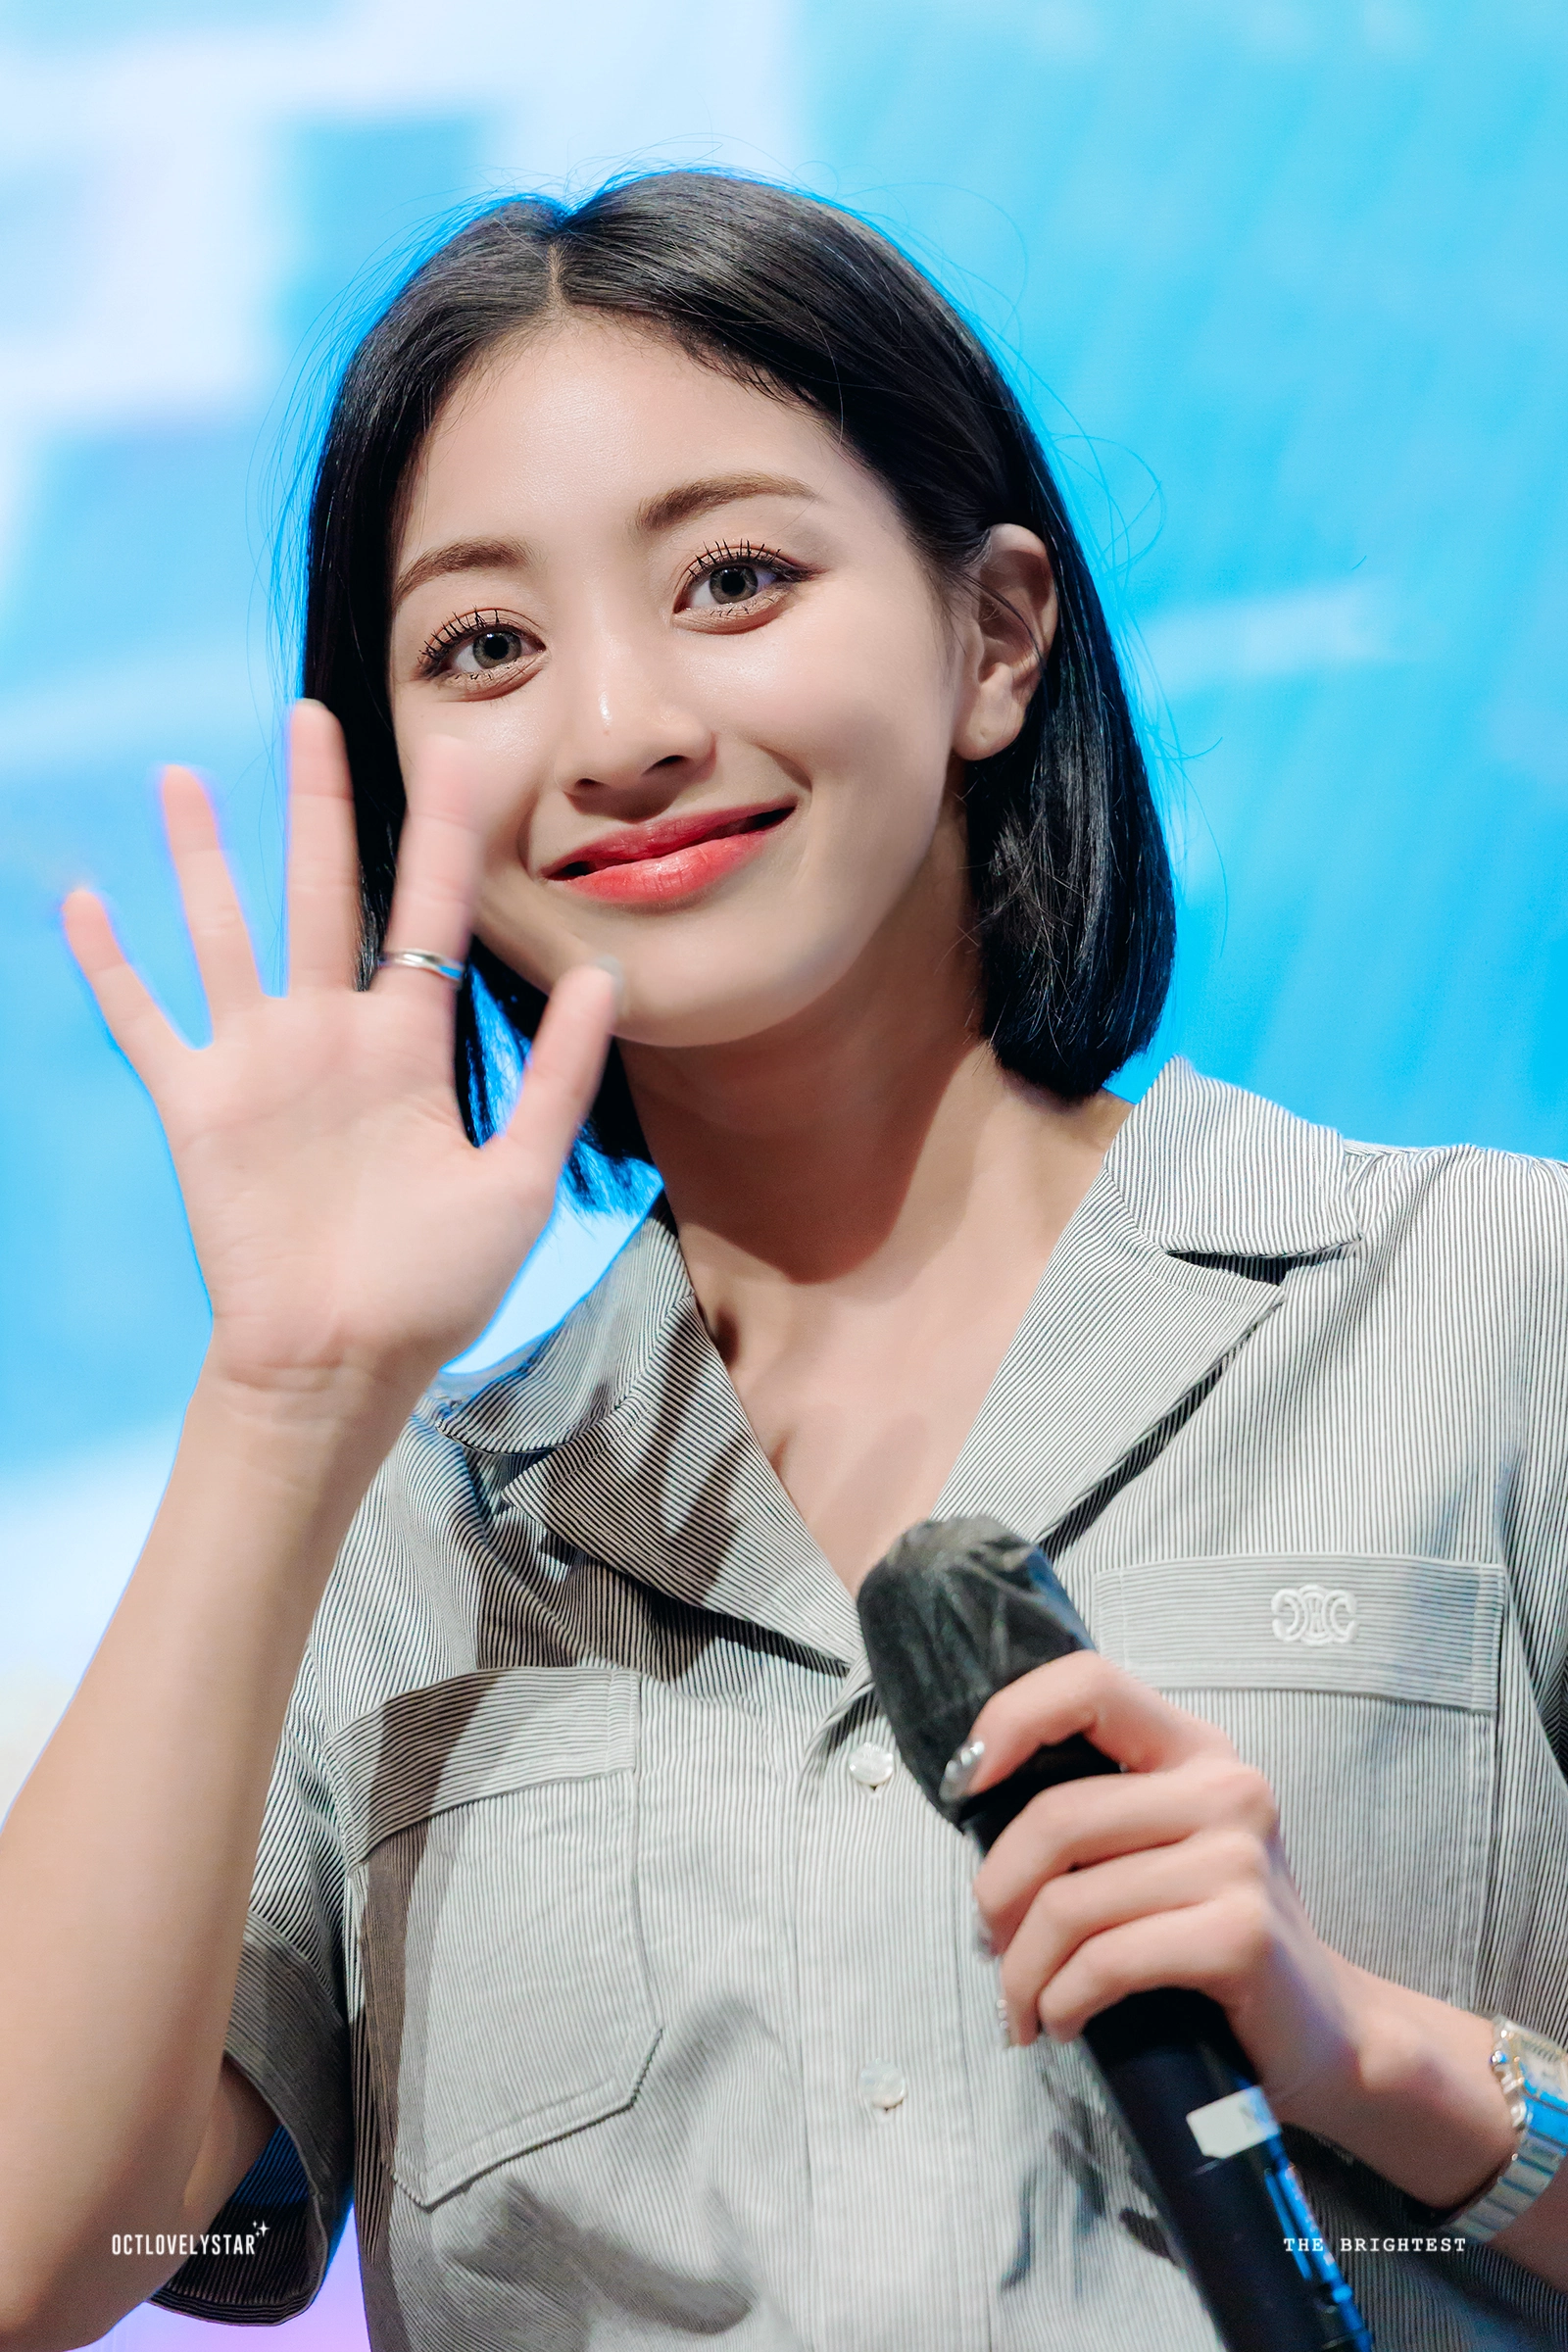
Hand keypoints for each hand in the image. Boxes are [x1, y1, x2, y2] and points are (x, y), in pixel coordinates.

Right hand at [62, 702, 615, 1420]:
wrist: (342, 1363)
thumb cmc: (435, 1286)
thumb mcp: (519, 1178)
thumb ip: (555, 1076)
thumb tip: (601, 975)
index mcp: (411, 1049)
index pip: (430, 917)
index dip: (445, 836)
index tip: (460, 754)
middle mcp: (332, 1037)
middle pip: (324, 894)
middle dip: (319, 805)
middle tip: (311, 717)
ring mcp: (259, 1064)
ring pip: (225, 933)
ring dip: (202, 859)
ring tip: (183, 778)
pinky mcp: (197, 1103)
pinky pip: (145, 1019)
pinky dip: (111, 964)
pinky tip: (84, 901)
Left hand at [965, 1653, 1516, 2206]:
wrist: (1325, 2032)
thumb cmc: (1214, 1937)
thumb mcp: (1161, 1848)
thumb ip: (1094, 1815)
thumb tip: (976, 1817)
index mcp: (1196, 1749)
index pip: (1090, 1684)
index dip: (1012, 1718)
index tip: (967, 1785)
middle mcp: (1226, 1788)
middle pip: (1057, 1816)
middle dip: (998, 1892)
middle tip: (991, 1945)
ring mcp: (1238, 1859)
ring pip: (1071, 1903)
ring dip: (1023, 1970)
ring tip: (1022, 2005)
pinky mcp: (1241, 1934)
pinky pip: (1107, 1961)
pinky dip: (1063, 2001)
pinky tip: (1061, 2022)